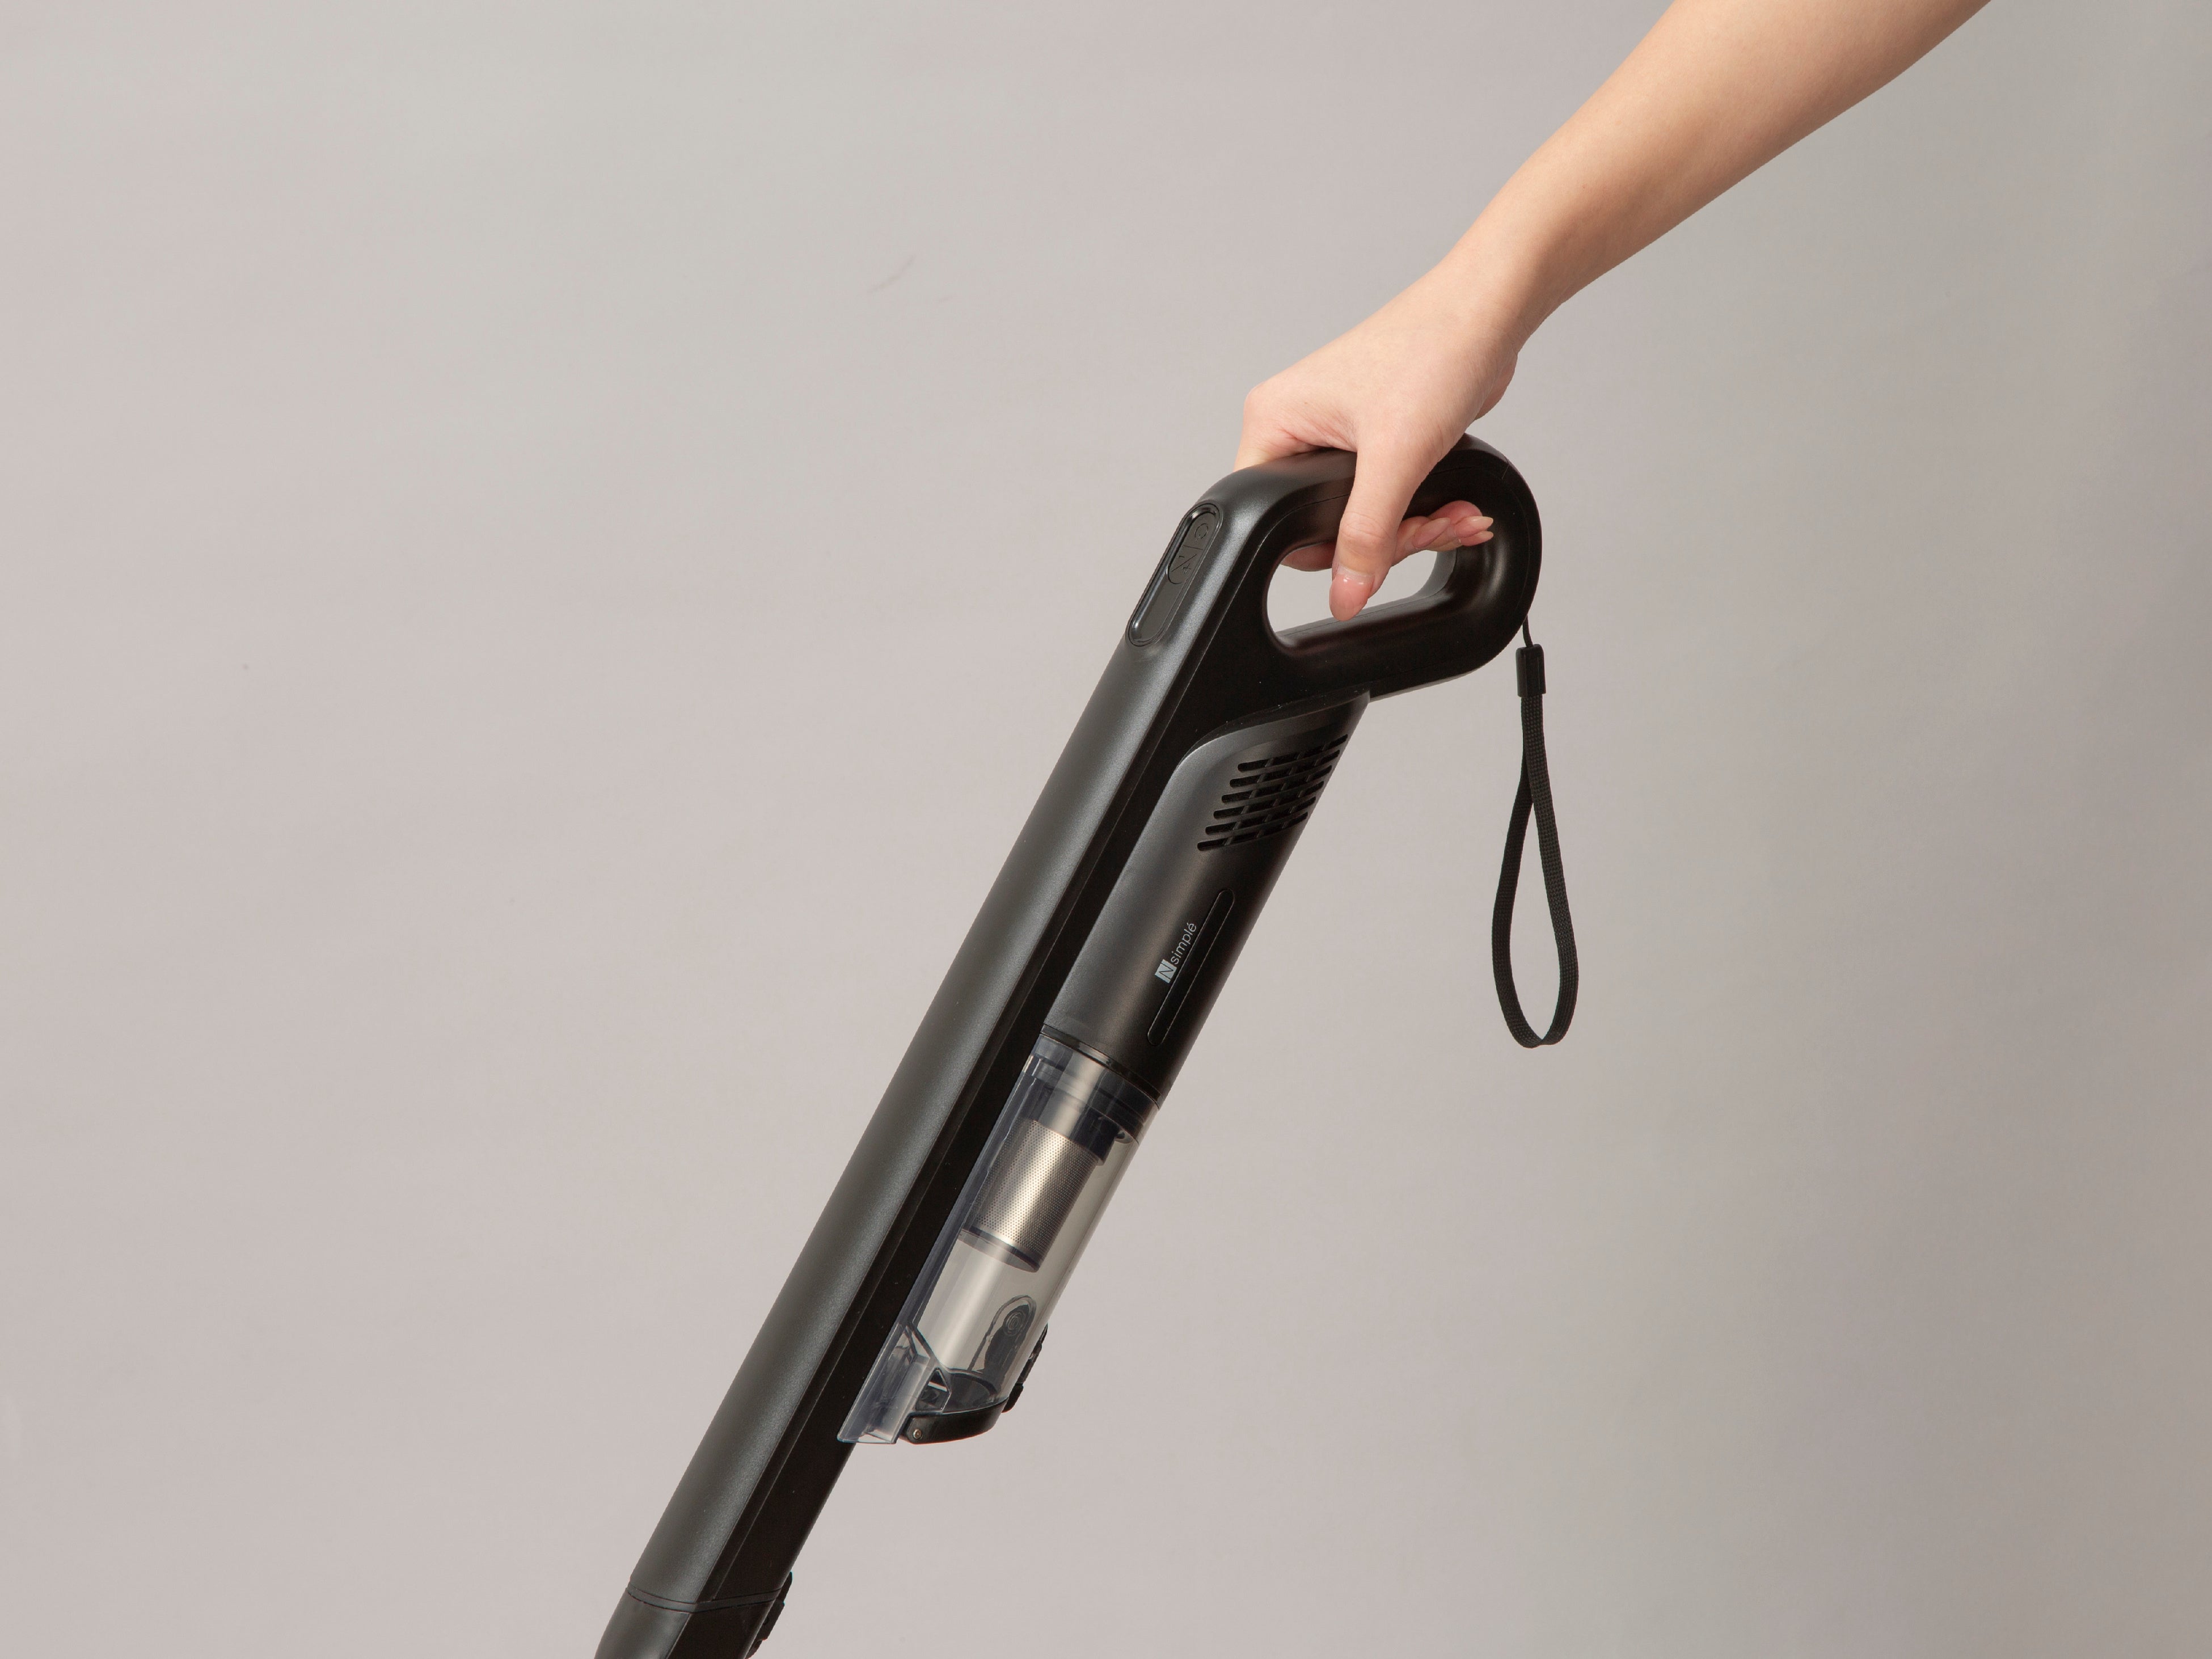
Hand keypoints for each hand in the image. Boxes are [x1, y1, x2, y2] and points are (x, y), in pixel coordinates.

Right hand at [1235, 265, 1523, 618]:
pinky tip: (1457, 507)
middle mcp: (1297, 429)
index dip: (1326, 550)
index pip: (1272, 518)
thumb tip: (1345, 595)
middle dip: (1388, 538)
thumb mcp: (1394, 457)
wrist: (1487, 313)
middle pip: (1324, 526)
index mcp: (1274, 423)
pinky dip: (1424, 509)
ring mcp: (1335, 434)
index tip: (1377, 552)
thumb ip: (1366, 534)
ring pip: (1362, 517)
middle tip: (1429, 529)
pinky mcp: (1374, 439)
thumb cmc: (1431, 350)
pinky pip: (1388, 498)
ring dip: (1416, 527)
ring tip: (1456, 518)